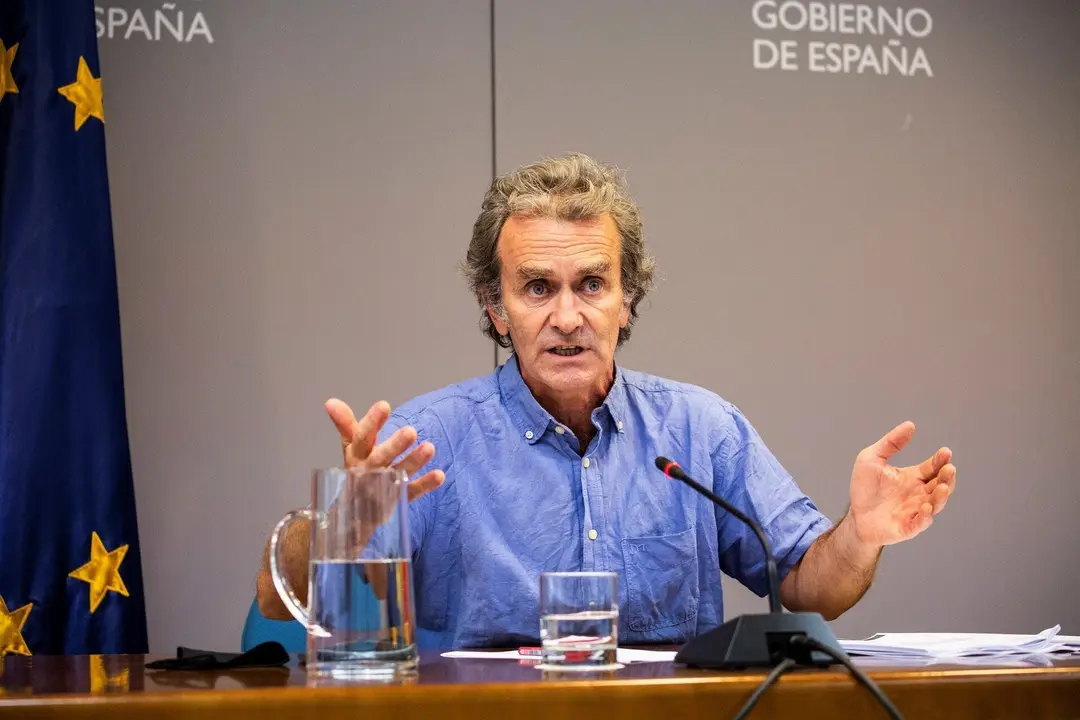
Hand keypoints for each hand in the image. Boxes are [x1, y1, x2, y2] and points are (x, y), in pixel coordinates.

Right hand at [325, 398, 444, 501]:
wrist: (353, 512)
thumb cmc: (357, 468)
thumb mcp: (350, 446)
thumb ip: (345, 423)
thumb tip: (331, 401)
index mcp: (356, 455)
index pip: (362, 437)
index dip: (372, 422)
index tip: (384, 405)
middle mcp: (368, 470)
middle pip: (381, 457)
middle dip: (395, 445)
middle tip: (411, 431)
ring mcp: (383, 486)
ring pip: (398, 473)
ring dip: (414, 461)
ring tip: (430, 447)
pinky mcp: (397, 499)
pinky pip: (411, 491)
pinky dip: (425, 484)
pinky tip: (439, 475)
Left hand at [848, 421, 955, 546]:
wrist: (855, 515)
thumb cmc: (865, 488)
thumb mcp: (872, 458)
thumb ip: (891, 443)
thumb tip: (910, 425)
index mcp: (914, 477)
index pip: (933, 467)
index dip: (941, 460)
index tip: (945, 452)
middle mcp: (919, 494)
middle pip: (940, 484)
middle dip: (946, 477)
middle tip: (949, 469)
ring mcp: (915, 511)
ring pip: (936, 504)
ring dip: (941, 496)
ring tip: (941, 487)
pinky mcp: (908, 527)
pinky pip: (920, 523)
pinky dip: (925, 517)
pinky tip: (926, 508)